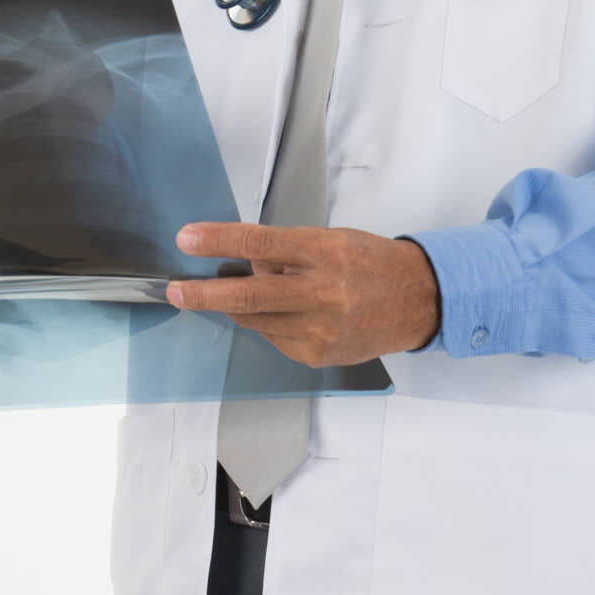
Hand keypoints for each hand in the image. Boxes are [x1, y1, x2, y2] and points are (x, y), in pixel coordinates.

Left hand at [166, 223, 439, 365]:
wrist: (419, 302)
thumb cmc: (372, 263)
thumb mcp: (331, 240)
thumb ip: (286, 250)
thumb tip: (246, 260)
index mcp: (324, 253)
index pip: (260, 243)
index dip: (218, 241)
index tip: (187, 239)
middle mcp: (322, 293)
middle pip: (249, 296)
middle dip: (204, 295)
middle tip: (175, 291)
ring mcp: (320, 330)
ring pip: (257, 321)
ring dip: (240, 307)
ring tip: (241, 293)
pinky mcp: (318, 355)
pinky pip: (276, 338)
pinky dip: (271, 323)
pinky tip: (290, 313)